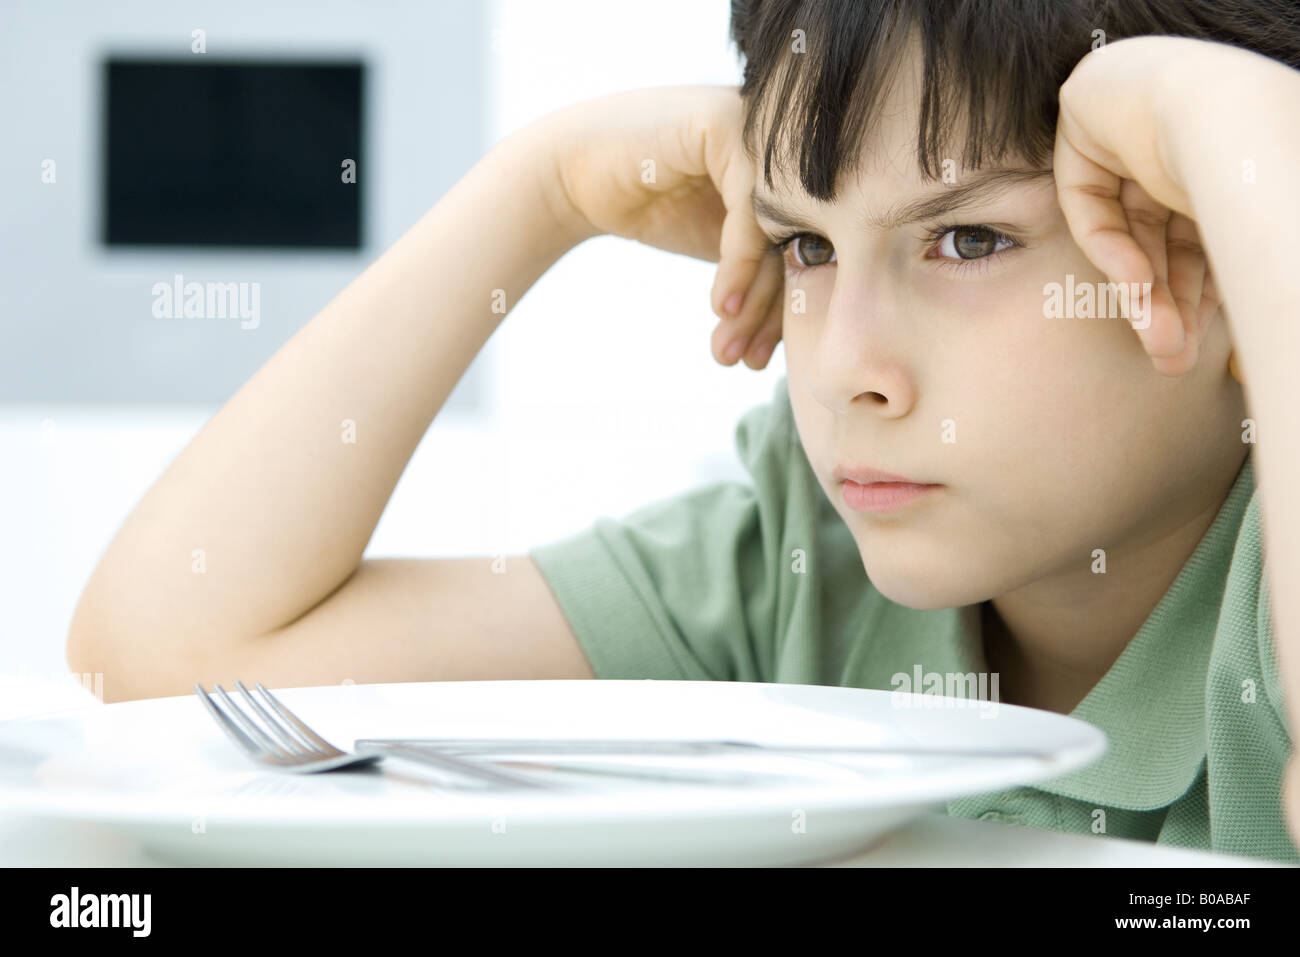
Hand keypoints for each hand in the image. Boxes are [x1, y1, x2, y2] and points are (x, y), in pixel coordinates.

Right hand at [541, 85, 783, 367]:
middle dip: (768, 315)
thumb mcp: (718, 244)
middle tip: (746, 364)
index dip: (783, 312)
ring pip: (776, 232)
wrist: (574, 174)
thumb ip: (764, 268)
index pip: (803, 249)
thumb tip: (816, 329)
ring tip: (730, 350)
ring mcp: (757, 131)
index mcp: (789, 173)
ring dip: (753, 302)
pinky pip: (750, 210)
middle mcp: (780, 147)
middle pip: (795, 243)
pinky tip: (722, 306)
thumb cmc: (648, 206)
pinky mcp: (727, 127)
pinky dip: (739, 265)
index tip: (759, 362)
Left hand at [1053, 36, 1226, 378]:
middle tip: (1172, 361)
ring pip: (1132, 228)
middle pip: (1168, 237)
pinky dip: (1109, 248)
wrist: (1228, 105)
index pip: (1211, 234)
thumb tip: (1258, 362)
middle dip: (1171, 304)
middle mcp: (1184, 137)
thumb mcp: (1259, 237)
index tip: (1197, 346)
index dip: (1204, 295)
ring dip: (1143, 292)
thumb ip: (1246, 278)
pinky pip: (1089, 202)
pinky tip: (1135, 289)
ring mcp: (1133, 127)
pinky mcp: (1086, 120)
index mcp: (1236, 152)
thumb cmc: (1267, 168)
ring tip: (1158, 347)